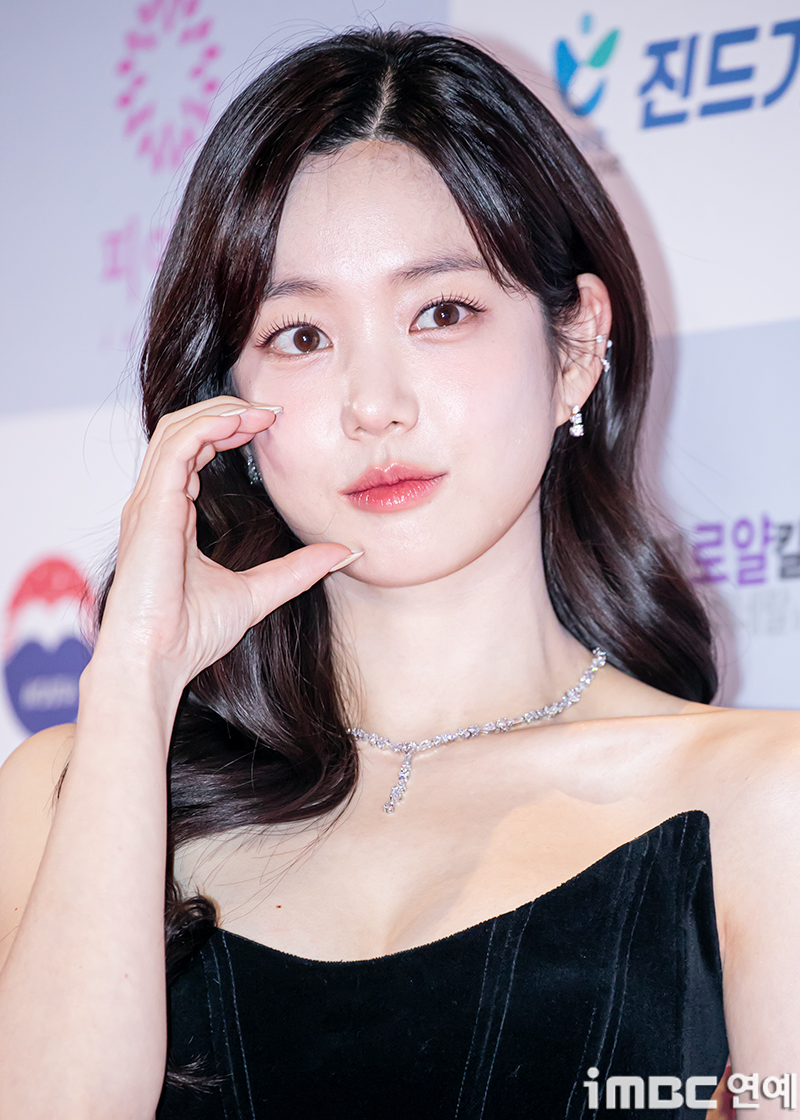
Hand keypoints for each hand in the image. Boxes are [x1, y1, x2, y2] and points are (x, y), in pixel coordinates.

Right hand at [93, 397, 356, 689]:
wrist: (155, 662)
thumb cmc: (188, 635)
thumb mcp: (258, 593)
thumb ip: (297, 569)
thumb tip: (344, 553)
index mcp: (171, 515)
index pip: (194, 450)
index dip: (230, 429)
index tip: (272, 426)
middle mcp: (155, 503)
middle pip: (183, 428)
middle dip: (228, 411)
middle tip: (273, 412)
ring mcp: (148, 503)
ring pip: (177, 428)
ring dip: (222, 412)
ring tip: (263, 413)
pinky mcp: (150, 508)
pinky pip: (176, 446)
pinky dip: (208, 426)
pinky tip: (241, 425)